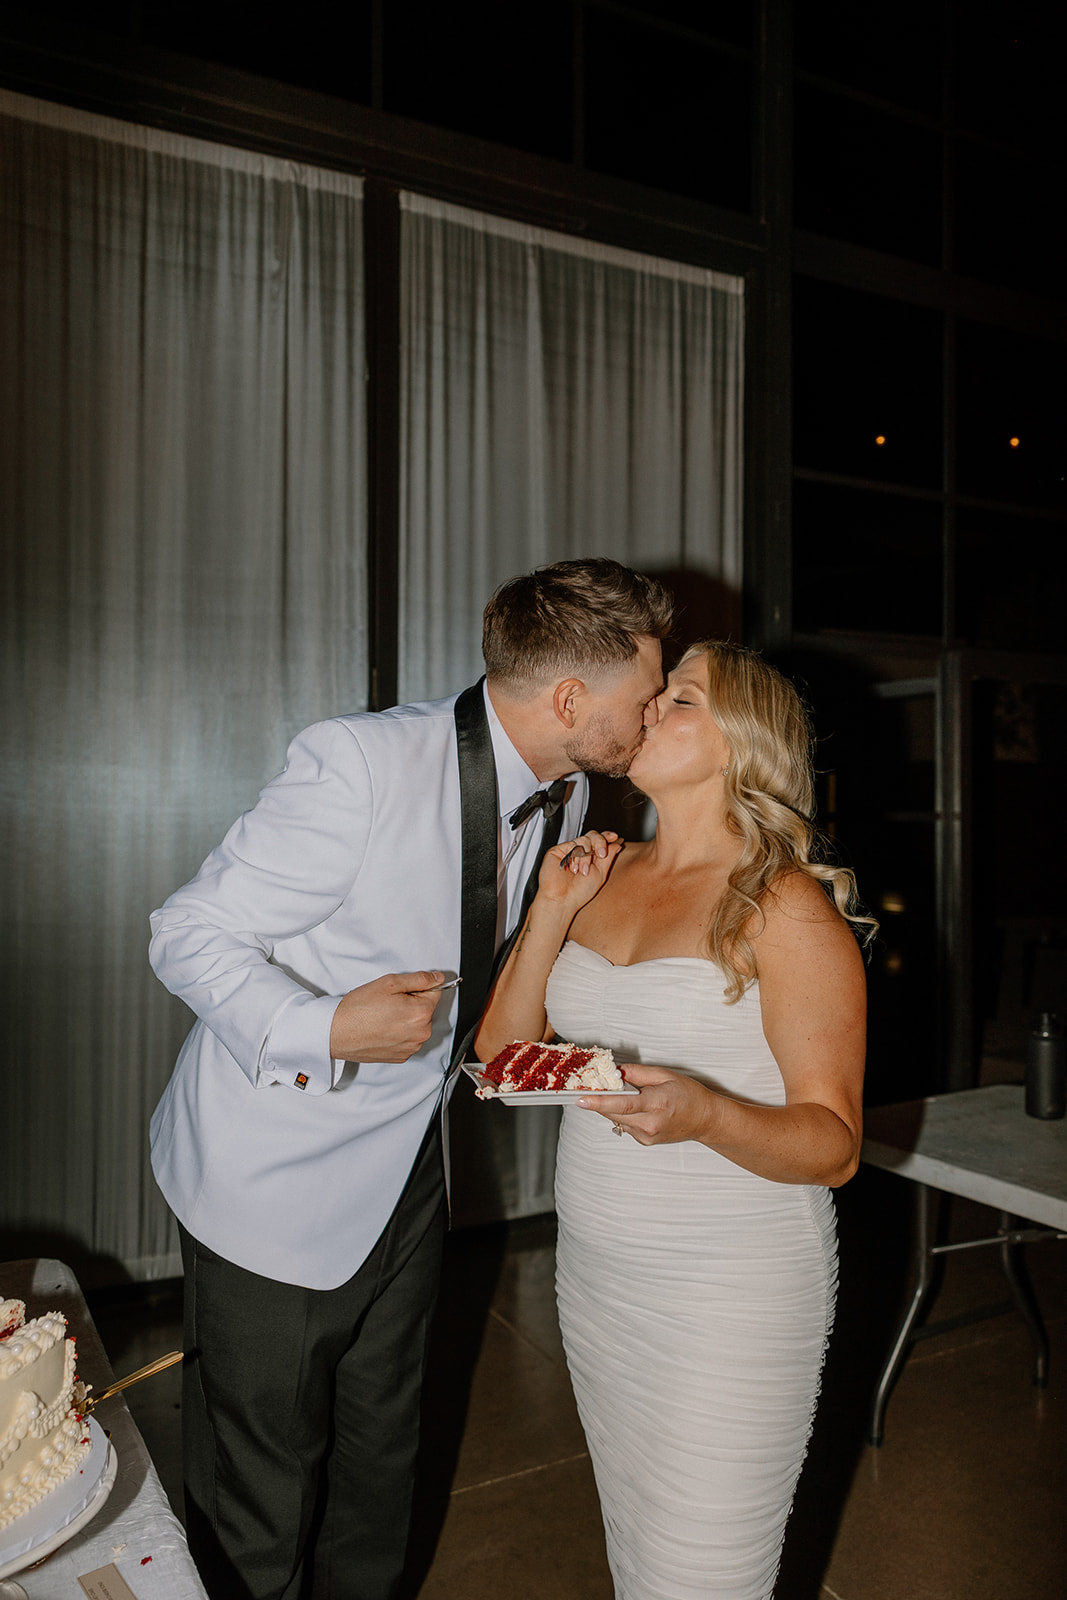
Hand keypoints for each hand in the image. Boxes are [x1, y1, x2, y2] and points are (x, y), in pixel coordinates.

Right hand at [329, 971, 447, 1062]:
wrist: (336, 1032)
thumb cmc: (358, 1009)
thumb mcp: (389, 983)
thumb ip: (418, 979)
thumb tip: (437, 978)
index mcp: (421, 1014)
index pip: (435, 991)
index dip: (418, 986)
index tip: (403, 990)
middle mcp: (420, 1034)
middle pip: (426, 1009)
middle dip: (412, 1003)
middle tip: (388, 1002)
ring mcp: (411, 1047)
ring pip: (417, 1025)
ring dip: (406, 1019)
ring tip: (383, 1016)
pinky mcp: (401, 1056)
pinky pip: (408, 1039)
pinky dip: (399, 1033)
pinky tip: (382, 1028)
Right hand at [535, 831, 621, 911]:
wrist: (562, 900)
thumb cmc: (579, 892)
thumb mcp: (600, 874)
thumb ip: (608, 857)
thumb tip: (617, 844)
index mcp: (591, 858)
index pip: (600, 841)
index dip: (607, 836)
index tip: (614, 837)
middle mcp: (581, 853)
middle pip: (593, 835)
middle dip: (600, 842)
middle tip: (601, 854)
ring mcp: (569, 851)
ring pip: (584, 840)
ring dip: (586, 856)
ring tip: (582, 871)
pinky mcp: (558, 850)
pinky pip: (572, 844)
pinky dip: (576, 856)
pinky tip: (573, 869)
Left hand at [577, 1060, 723, 1145]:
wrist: (705, 1120)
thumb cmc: (689, 1095)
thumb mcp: (665, 1075)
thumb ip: (638, 1073)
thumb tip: (616, 1072)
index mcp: (656, 1104)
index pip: (621, 1103)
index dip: (598, 1102)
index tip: (580, 1099)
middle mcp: (650, 1124)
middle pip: (613, 1112)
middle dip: (599, 1101)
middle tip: (588, 1088)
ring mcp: (646, 1135)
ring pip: (617, 1119)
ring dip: (612, 1107)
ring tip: (619, 1094)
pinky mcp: (645, 1142)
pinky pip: (625, 1125)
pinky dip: (623, 1114)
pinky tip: (634, 1107)